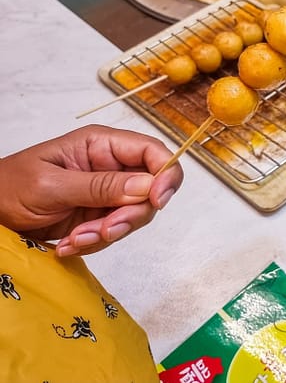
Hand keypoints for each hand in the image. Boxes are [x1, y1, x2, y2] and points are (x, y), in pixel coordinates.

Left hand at [0, 124, 182, 256]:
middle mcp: (111, 166)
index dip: (165, 174)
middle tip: (105, 231)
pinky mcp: (97, 216)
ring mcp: (105, 193)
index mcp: (102, 145)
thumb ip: (100, 186)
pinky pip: (114, 232)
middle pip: (149, 189)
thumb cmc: (9, 187)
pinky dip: (94, 243)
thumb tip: (148, 186)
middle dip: (129, 214)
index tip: (158, 201)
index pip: (152, 152)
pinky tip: (67, 245)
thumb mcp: (52, 185)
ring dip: (108, 233)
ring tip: (74, 240)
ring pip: (134, 215)